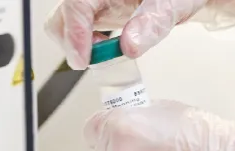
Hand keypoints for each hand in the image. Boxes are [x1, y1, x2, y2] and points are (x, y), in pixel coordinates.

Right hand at [45, 0, 234, 69]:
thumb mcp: (171, 5)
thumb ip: (151, 24)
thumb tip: (129, 47)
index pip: (76, 5)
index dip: (74, 34)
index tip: (82, 59)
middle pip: (64, 14)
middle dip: (71, 40)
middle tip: (92, 61)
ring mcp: (99, 1)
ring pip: (68, 21)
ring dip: (78, 42)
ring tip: (104, 54)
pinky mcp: (102, 10)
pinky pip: (83, 25)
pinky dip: (87, 41)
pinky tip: (107, 47)